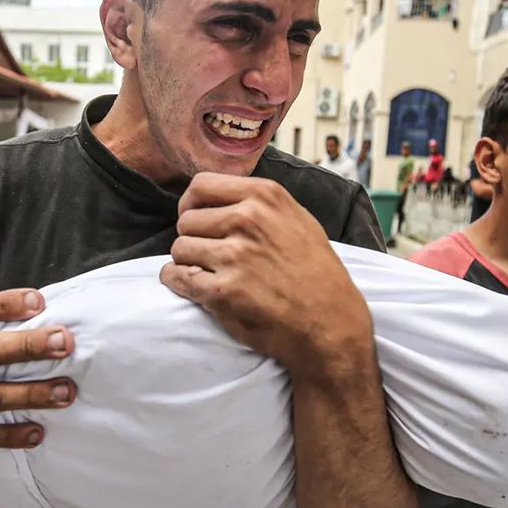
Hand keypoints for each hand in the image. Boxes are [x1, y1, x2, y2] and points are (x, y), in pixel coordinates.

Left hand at [160, 173, 366, 377]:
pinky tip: (196, 287)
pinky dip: (178, 282)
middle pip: (186, 220)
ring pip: (179, 248)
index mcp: (264, 197)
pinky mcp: (222, 290)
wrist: (331, 322)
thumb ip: (259, 204)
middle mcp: (247, 220)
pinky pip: (175, 276)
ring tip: (211, 273)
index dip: (192, 204)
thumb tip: (219, 197)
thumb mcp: (297, 219)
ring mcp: (233, 256)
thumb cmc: (316, 272)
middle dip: (194, 238)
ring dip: (188, 262)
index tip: (196, 219)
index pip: (201, 185)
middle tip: (211, 255)